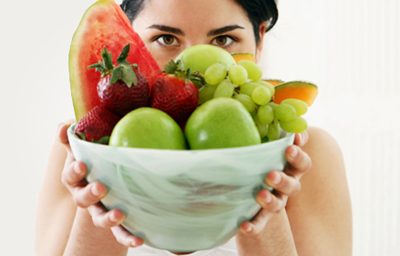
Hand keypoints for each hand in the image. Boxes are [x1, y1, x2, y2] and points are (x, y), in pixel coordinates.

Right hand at [58, 122, 143, 247]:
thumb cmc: (98, 160)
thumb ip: (76, 138)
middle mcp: (86, 196)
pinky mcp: (115, 223)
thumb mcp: (88, 148)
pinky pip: (120, 233)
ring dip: (107, 218)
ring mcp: (100, 211)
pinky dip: (128, 237)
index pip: (70, 175)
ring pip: (99, 218)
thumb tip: (63, 125)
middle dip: (90, 193)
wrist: (110, 185)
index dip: (74, 170)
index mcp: (79, 178)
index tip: (83, 165)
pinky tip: (139, 239)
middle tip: (100, 187)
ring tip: (119, 214)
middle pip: (82, 199)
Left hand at [239, 131, 311, 234]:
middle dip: (284, 178)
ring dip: (272, 199)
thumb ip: (264, 125)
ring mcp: (276, 200)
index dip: (299, 152)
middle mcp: (286, 184)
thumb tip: (261, 95)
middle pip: (294, 183)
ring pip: (280, 204)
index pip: (301, 160)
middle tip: (271, 173)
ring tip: (260, 194)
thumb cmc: (259, 159)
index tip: (292, 142)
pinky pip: (260, 223)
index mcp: (289, 166)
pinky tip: (243, 226)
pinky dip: (254, 225)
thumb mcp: (261, 143)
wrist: (253, 190)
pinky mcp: (261, 216)